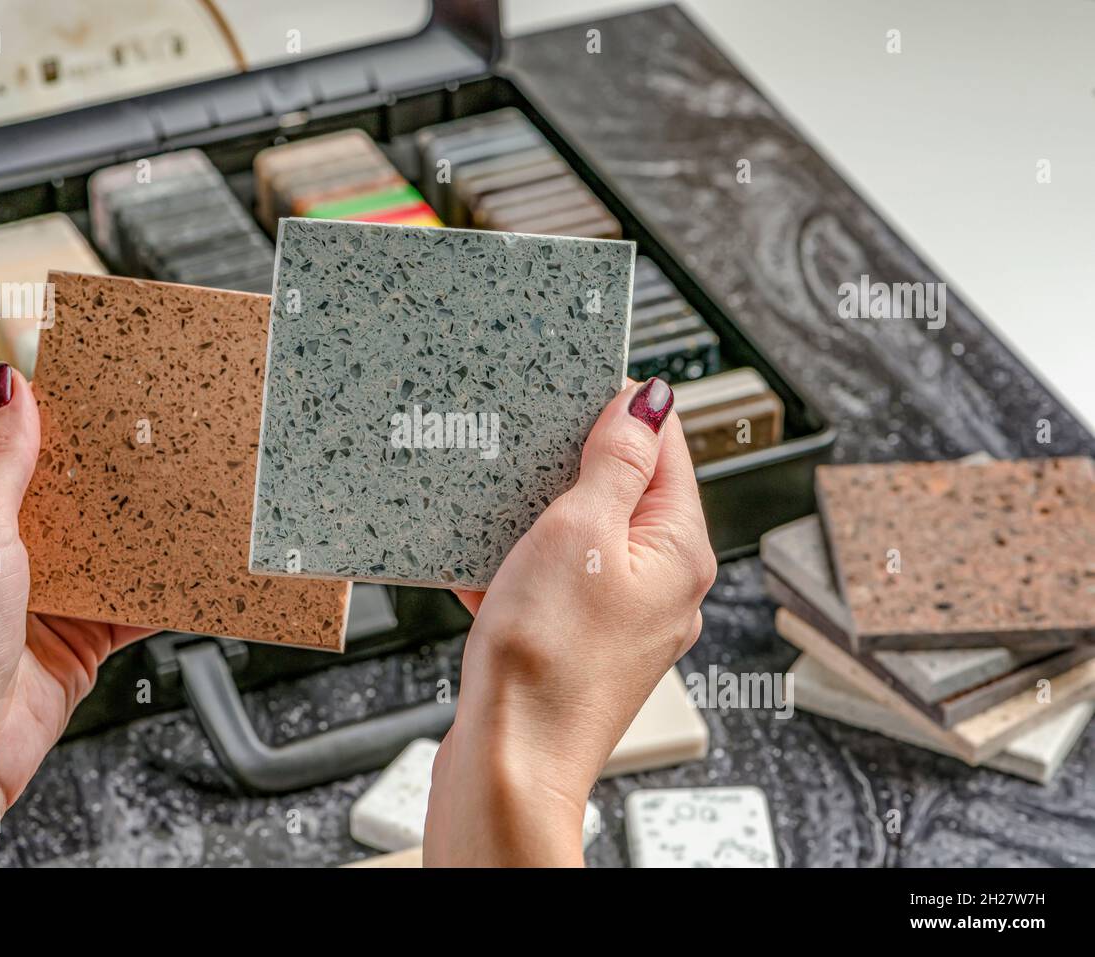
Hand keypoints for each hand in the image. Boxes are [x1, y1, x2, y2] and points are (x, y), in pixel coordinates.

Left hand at [0, 362, 151, 865]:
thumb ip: (2, 458)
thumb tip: (9, 382)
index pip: (14, 436)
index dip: (58, 410)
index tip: (109, 384)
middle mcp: (1, 543)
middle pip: (72, 487)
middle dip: (115, 467)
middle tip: (169, 435)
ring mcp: (45, 587)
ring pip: (110, 540)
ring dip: (145, 527)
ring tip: (191, 494)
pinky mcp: (80, 630)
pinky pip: (134, 597)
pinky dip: (163, 586)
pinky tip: (193, 567)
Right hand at [424, 378, 714, 865]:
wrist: (509, 763)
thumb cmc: (548, 660)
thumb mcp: (579, 532)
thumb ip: (616, 462)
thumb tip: (652, 402)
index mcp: (680, 551)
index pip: (667, 449)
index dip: (622, 412)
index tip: (575, 390)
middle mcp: (663, 585)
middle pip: (623, 492)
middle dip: (569, 468)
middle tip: (524, 452)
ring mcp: (621, 618)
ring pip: (581, 538)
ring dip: (536, 520)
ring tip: (498, 518)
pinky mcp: (579, 644)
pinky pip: (553, 583)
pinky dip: (519, 570)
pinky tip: (485, 573)